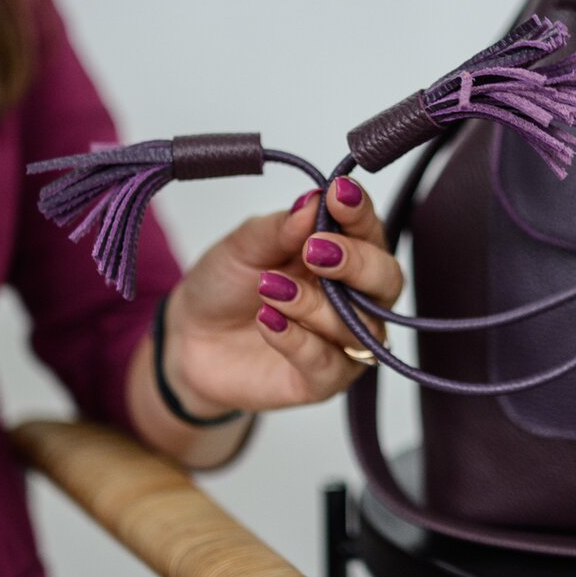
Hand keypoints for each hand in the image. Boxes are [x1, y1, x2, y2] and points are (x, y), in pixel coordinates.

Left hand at [164, 176, 401, 414]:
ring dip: (314, 304)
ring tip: (269, 288)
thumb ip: (280, 228)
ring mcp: (343, 342)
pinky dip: (297, 340)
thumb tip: (313, 200)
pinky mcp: (323, 380)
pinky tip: (268, 320)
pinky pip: (326, 363)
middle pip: (386, 280)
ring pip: (357, 325)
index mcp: (343, 255)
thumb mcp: (243, 247)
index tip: (340, 195)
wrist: (189, 340)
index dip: (360, 213)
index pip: (369, 231)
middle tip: (315, 251)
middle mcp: (355, 299)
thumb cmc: (225, 287)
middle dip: (356, 262)